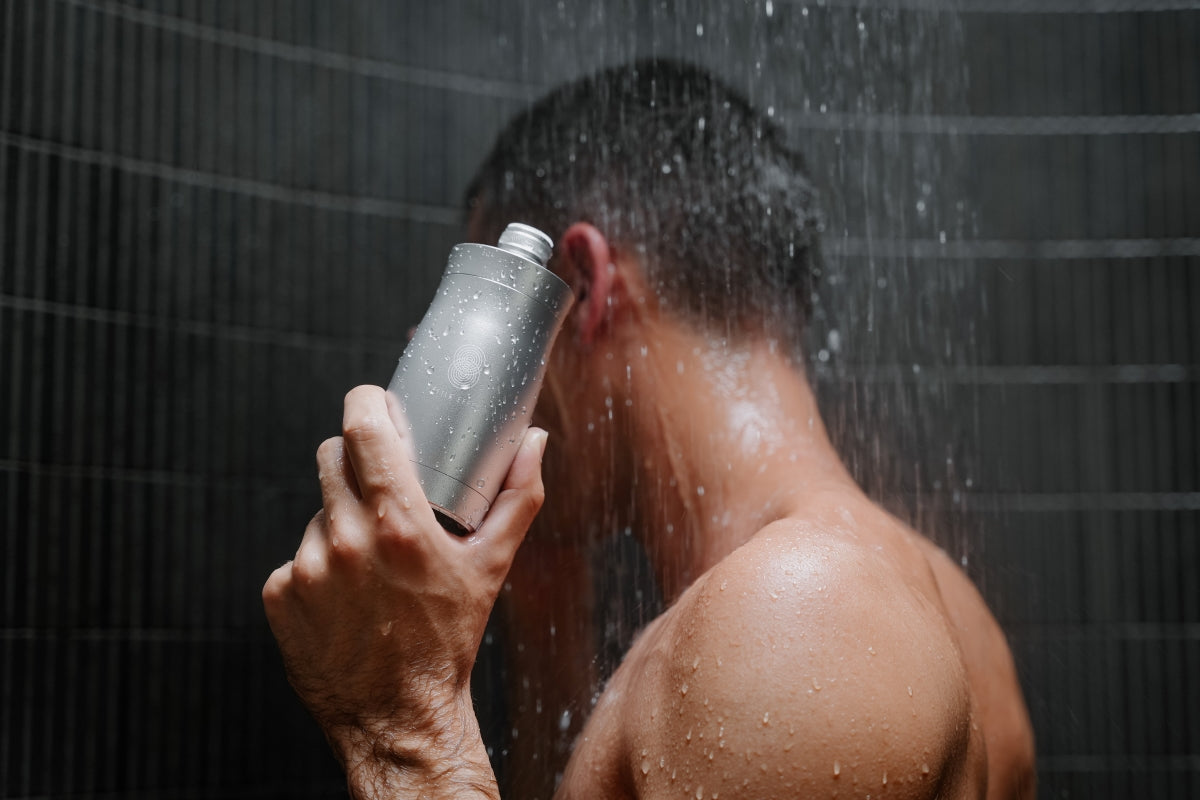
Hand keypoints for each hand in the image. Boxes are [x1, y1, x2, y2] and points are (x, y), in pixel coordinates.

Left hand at [262, 385, 546, 798]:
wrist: (400, 716)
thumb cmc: (449, 640)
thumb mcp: (492, 566)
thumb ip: (517, 496)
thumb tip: (535, 441)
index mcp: (398, 524)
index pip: (362, 428)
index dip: (365, 403)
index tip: (374, 404)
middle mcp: (345, 540)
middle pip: (331, 456)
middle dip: (354, 457)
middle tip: (379, 482)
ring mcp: (306, 569)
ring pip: (316, 510)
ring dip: (339, 520)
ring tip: (370, 560)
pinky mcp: (280, 595)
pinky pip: (295, 556)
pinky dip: (318, 565)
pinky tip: (345, 594)